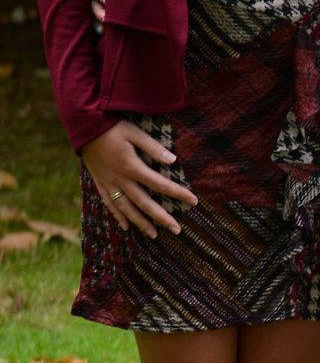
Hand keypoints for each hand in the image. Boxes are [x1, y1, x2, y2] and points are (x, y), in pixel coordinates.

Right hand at [80, 121, 197, 238]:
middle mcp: (121, 180)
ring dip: (141, 223)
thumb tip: (173, 161)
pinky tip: (126, 227)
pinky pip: (109, 204)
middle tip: (177, 230)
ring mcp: (109, 183)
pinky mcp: (100, 183)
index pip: (160, 184)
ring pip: (126, 208)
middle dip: (162, 217)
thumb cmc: (111, 127)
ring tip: (154, 235)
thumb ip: (153, 147)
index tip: (194, 201)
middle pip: (144, 203)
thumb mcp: (134, 132)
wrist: (83, 127)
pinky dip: (118, 216)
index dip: (178, 193)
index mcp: (132, 167)